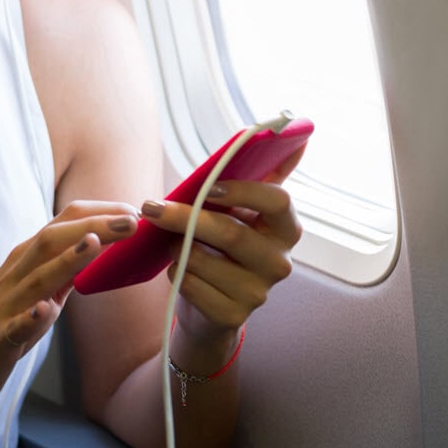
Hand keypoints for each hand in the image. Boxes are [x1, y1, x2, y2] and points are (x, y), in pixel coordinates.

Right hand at [0, 201, 137, 414]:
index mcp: (25, 262)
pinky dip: (30, 318)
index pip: (63, 225)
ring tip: (96, 243)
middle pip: (52, 239)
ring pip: (37, 277)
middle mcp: (15, 276)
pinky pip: (14, 327)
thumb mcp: (36, 293)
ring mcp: (5, 307)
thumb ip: (62, 272)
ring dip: (67, 259)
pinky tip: (46, 311)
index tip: (133, 212)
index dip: (98, 214)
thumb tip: (99, 249)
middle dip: (94, 226)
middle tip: (133, 219)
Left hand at [140, 146, 305, 341]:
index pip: (278, 201)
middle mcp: (280, 262)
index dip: (243, 190)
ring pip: (204, 260)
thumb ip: (265, 172)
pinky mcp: (234, 317)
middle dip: (186, 217)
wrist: (212, 304)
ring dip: (177, 247)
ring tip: (172, 242)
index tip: (208, 187)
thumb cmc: (225, 245)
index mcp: (287, 228)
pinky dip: (177, 273)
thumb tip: (295, 130)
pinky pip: (191, 285)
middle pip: (231, 233)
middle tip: (151, 206)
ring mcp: (260, 293)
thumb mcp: (245, 208)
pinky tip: (180, 269)